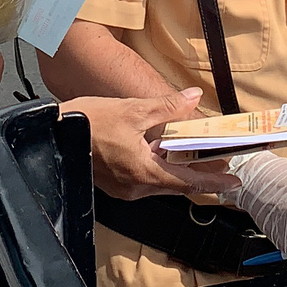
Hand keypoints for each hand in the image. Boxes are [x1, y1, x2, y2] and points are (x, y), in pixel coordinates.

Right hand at [67, 88, 240, 200]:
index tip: (233, 184)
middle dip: (201, 176)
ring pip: (160, 183)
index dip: (213, 182)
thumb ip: (167, 107)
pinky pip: (145, 180)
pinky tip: (164, 155)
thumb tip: (193, 98)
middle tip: (222, 166)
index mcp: (144, 171)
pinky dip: (160, 170)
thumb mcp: (132, 109)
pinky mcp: (114, 184)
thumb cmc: (89, 121)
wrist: (52, 133)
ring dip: (180, 172)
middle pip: (176, 185)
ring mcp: (123, 188)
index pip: (188, 181)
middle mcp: (135, 186)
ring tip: (199, 158)